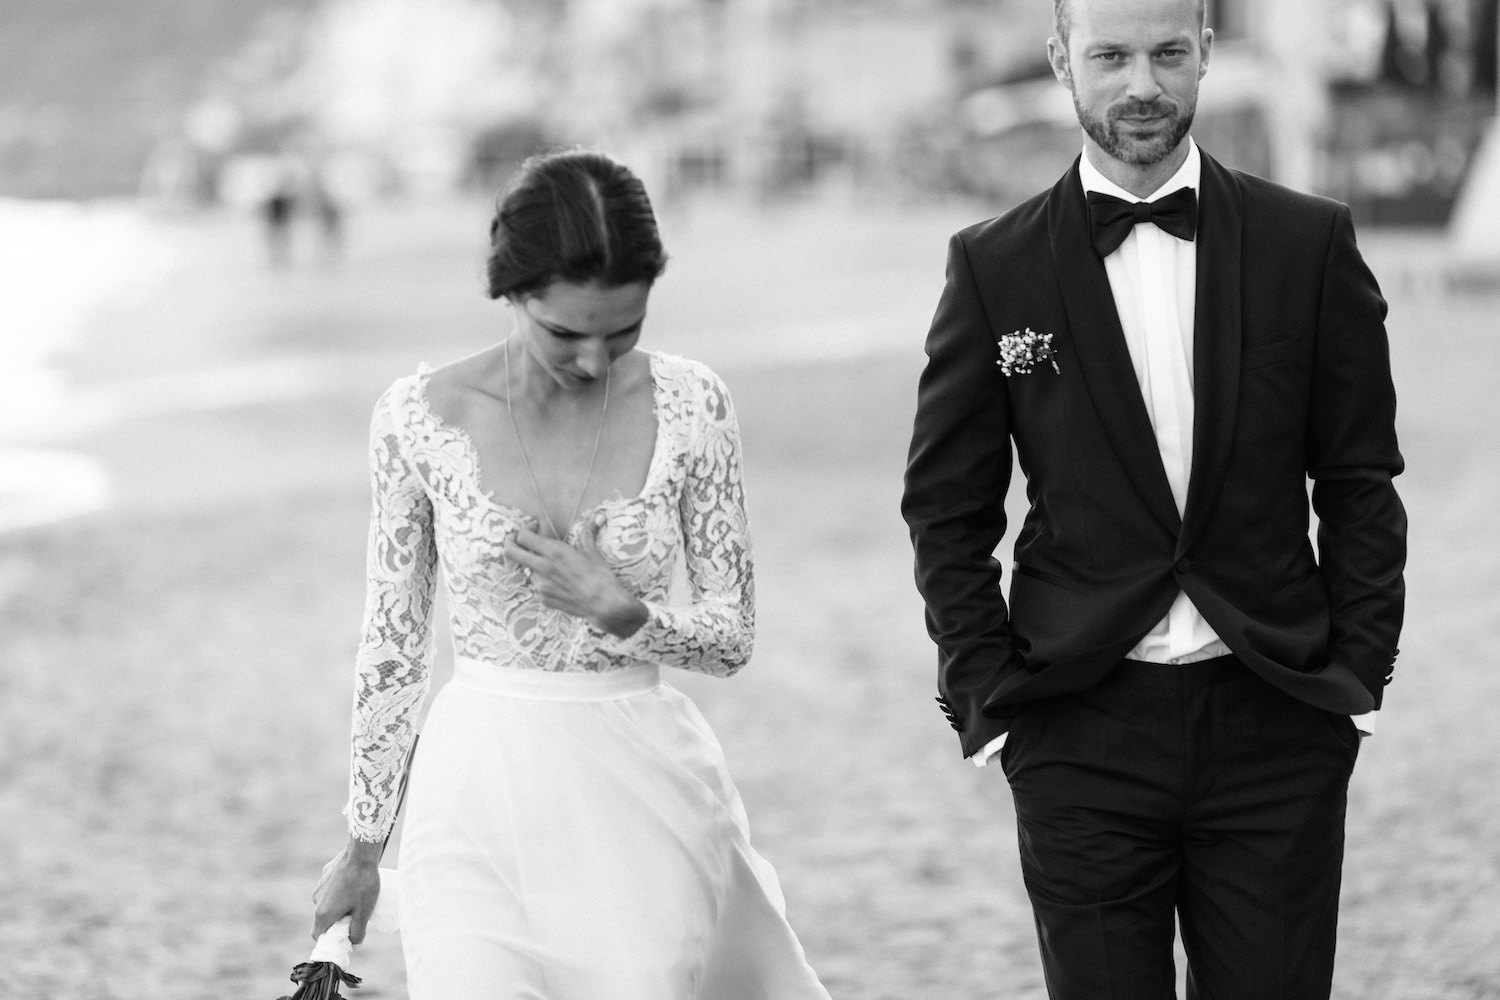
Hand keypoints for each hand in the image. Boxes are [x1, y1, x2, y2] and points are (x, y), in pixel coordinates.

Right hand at [312, 841, 380, 943]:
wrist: (361, 853)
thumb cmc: (363, 884)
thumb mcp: (363, 912)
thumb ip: (357, 932)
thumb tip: (354, 945)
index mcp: (322, 914)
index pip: (318, 936)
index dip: (331, 940)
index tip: (345, 937)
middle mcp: (316, 901)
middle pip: (324, 920)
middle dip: (338, 922)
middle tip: (357, 916)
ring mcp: (319, 886)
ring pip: (327, 903)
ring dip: (339, 906)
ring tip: (358, 898)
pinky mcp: (325, 875)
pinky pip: (330, 889)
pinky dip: (339, 892)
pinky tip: (354, 884)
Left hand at [505, 521, 647, 637]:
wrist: (604, 606)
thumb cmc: (601, 577)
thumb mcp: (593, 553)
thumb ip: (589, 533)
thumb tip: (598, 517)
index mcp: (554, 553)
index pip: (523, 536)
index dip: (524, 529)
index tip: (534, 528)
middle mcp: (543, 568)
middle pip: (511, 552)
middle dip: (510, 542)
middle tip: (515, 539)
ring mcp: (540, 585)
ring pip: (526, 569)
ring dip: (532, 564)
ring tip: (550, 565)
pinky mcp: (543, 599)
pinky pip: (536, 585)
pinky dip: (542, 580)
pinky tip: (558, 581)